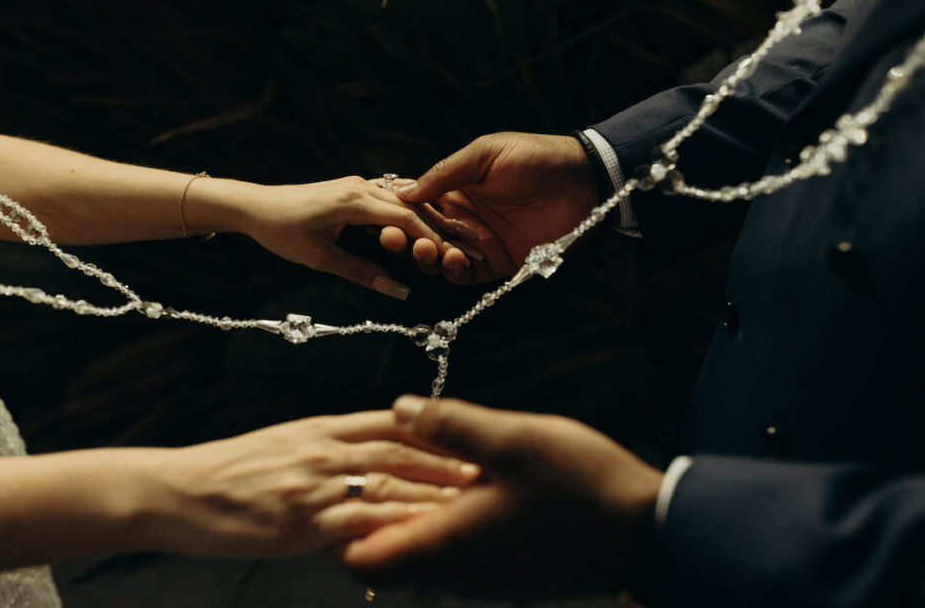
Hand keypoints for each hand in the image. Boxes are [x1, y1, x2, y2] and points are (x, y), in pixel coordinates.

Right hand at [146, 410, 479, 558]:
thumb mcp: (280, 443)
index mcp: (318, 429)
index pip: (386, 423)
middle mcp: (321, 449)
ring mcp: (312, 484)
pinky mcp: (300, 521)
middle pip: (395, 451)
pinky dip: (391, 529)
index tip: (466, 437)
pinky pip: (356, 524)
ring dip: (430, 494)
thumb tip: (360, 451)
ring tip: (466, 504)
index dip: (430, 431)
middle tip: (484, 470)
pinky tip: (417, 538)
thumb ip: (322, 444)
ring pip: (385, 485)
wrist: (178, 491)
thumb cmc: (228, 471)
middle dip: (443, 460)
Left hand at [240, 176, 450, 298]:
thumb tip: (396, 290)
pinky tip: (428, 229)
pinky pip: (391, 200)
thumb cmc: (283, 232)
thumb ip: (361, 273)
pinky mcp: (355, 188)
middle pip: (414, 206)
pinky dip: (412, 214)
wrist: (256, 206)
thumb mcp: (321, 258)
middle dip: (444, 227)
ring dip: (431, 220)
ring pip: (406, 201)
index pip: (407, 218)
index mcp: (354, 200)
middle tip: (473, 245)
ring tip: (458, 238)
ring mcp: (359, 184)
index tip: (460, 255)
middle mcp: (361, 186)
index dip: (436, 238)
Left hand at [340, 396, 662, 598]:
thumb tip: (398, 409)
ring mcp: (486, 576)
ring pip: (424, 550)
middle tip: (373, 464)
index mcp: (446, 546)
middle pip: (389, 556)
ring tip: (417, 462)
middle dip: (375, 513)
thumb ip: (450, 425)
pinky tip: (463, 479)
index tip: (342, 488)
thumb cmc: (581, 487)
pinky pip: (457, 549)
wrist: (649, 532)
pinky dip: (445, 517)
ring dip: (414, 510)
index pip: (362, 562)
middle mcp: (458, 572)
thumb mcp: (511, 440)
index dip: (338, 531)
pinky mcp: (509, 569)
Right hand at [381, 132, 599, 283]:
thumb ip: (446, 173)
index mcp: (454, 189)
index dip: (396, 214)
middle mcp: (462, 218)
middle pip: (421, 235)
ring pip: (439, 258)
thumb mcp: (485, 154)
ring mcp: (478, 242)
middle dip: (404, 239)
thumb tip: (404, 192)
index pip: (415, 206)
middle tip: (396, 238)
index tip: (382, 217)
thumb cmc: (534, 156)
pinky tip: (454, 260)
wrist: (582, 180)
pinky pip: (467, 275)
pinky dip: (455, 271)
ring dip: (427, 257)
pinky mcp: (498, 262)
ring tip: (428, 248)